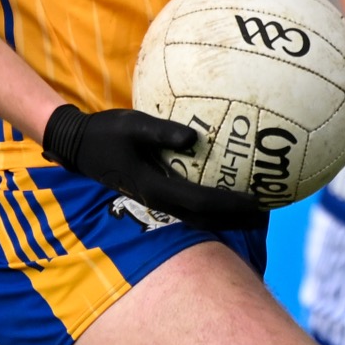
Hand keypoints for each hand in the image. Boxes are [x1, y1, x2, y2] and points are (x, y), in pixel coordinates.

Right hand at [42, 105, 267, 232]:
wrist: (80, 146)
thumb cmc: (106, 132)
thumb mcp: (133, 125)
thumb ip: (162, 131)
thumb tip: (194, 137)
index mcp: (155, 188)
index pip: (201, 201)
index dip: (229, 204)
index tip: (256, 200)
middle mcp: (158, 200)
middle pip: (204, 218)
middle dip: (234, 219)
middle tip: (264, 214)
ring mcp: (156, 200)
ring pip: (197, 216)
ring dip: (224, 217)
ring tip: (251, 212)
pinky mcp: (154, 193)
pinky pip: (188, 205)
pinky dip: (210, 205)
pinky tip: (223, 193)